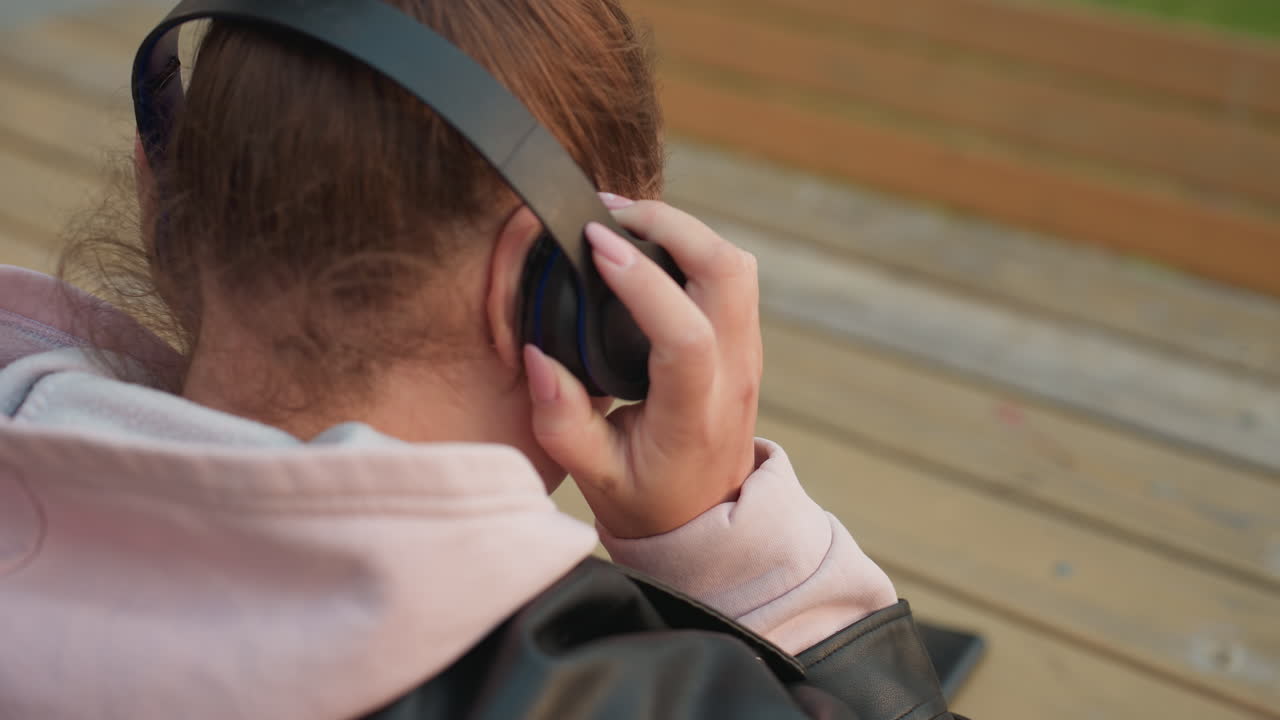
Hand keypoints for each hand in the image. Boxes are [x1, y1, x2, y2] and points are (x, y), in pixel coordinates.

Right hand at [523, 197, 761, 538]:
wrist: (706, 518)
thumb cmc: (651, 499)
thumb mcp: (596, 477)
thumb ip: (561, 421)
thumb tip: (539, 355)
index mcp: (694, 415)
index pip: (687, 336)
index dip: (644, 282)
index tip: (595, 244)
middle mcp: (734, 375)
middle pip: (729, 273)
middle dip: (670, 225)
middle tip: (606, 214)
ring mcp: (748, 353)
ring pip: (736, 264)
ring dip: (684, 229)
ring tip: (621, 220)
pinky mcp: (744, 339)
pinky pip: (730, 274)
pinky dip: (691, 244)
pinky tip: (644, 244)